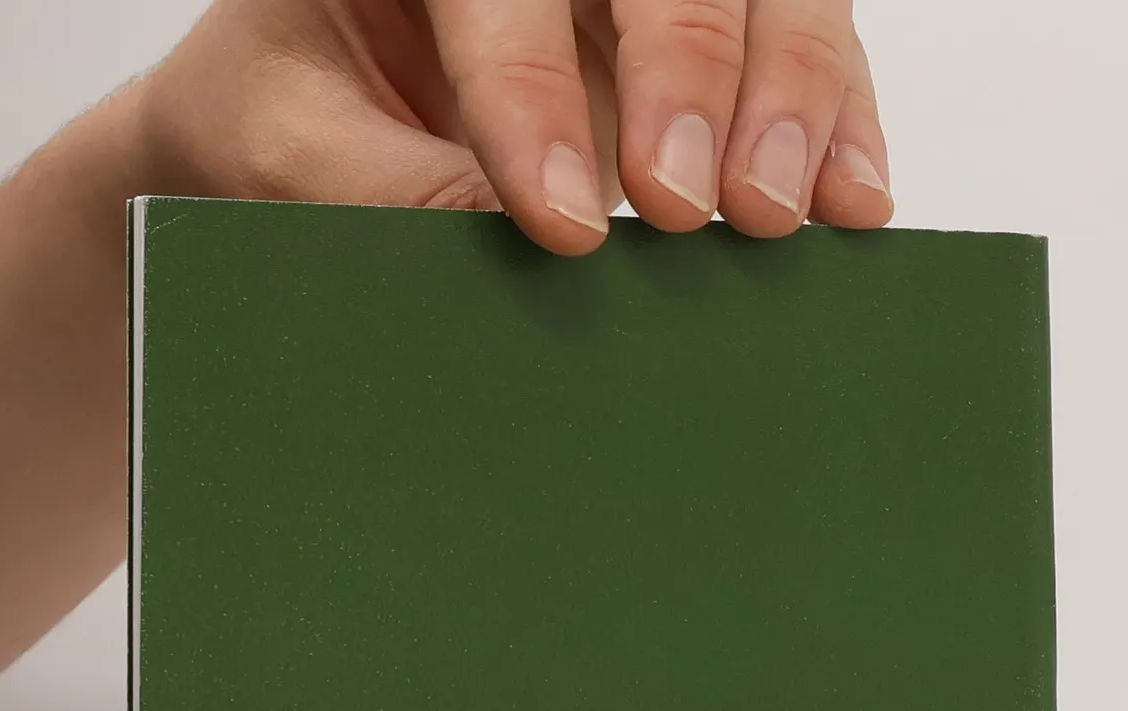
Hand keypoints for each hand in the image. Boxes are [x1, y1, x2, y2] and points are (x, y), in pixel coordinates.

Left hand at [136, 0, 891, 255]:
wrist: (296, 116)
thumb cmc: (277, 114)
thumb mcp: (289, 151)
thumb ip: (385, 192)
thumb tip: (526, 255)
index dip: (535, 92)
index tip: (561, 219)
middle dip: (691, 72)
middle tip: (694, 204)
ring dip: (790, 98)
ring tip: (781, 214)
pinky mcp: (701, 39)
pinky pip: (802, 53)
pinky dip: (838, 129)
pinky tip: (849, 203)